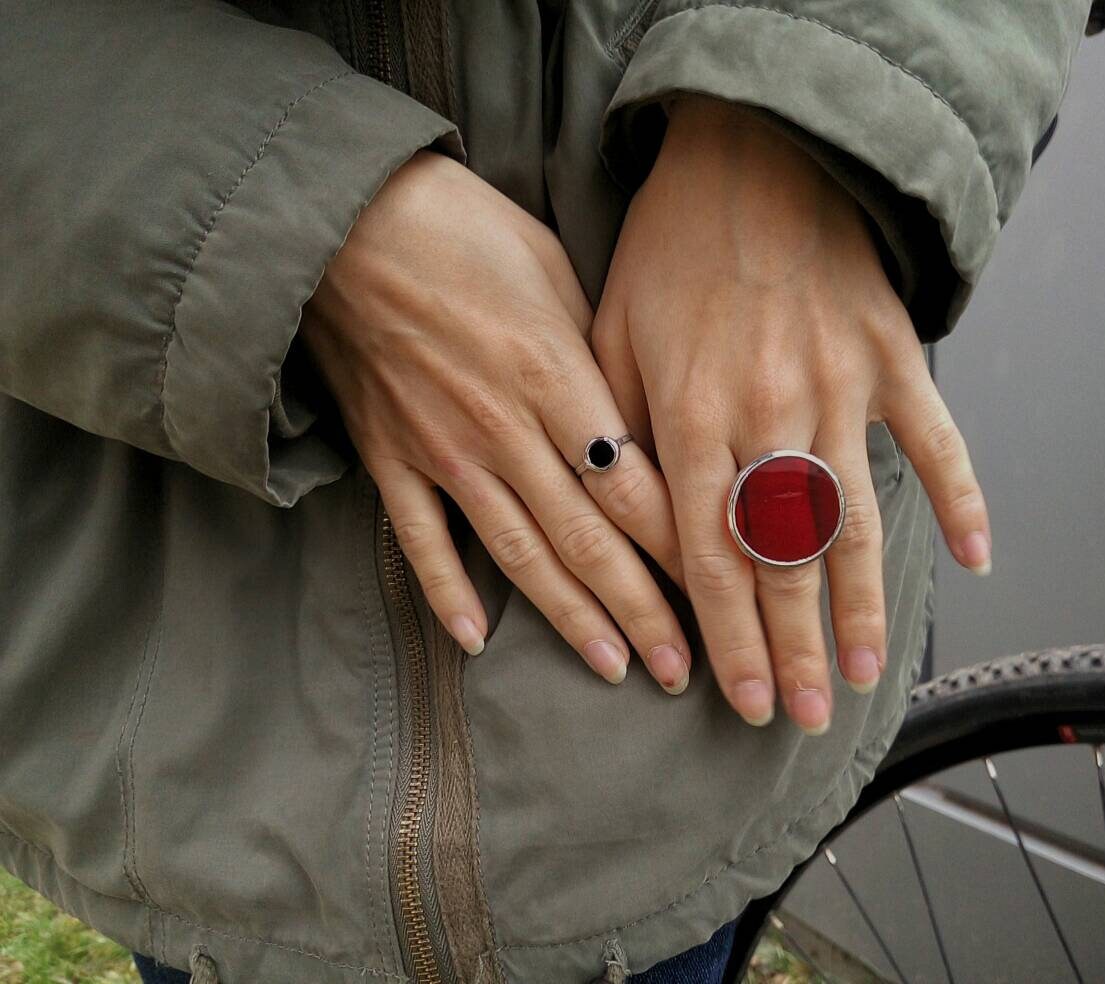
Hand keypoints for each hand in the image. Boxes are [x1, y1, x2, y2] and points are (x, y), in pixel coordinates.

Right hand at [302, 151, 692, 692]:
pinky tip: (476, 640)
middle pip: (588, 539)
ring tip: (613, 669)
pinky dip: (447, 592)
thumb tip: (637, 422)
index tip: (726, 596)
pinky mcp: (391, 456)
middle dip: (642, 611)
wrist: (345, 217)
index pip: (635, 488)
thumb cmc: (464, 229)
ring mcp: (444, 450)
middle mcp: (506, 428)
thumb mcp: (555, 274)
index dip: (685, 551)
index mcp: (557, 379)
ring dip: (571, 618)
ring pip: (519, 554)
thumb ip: (597, 358)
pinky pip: (422, 539)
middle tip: (684, 669)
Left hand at [593, 97, 990, 732]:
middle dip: (796, 646)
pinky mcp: (892, 356)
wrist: (753, 154)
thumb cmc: (673, 247)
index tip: (744, 701)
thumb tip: (629, 531)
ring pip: (858, 520)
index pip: (711, 555)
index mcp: (694, 415)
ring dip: (867, 604)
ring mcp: (841, 386)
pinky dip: (963, 496)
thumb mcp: (613, 336)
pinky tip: (976, 556)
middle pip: (787, 558)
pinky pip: (937, 438)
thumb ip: (623, 436)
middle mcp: (771, 413)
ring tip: (870, 671)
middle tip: (806, 716)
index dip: (729, 638)